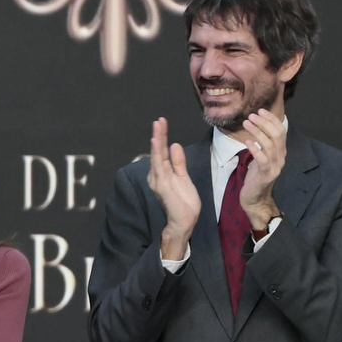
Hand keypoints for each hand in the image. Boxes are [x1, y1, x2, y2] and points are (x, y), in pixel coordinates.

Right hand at [147, 117, 201, 260]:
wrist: (185, 221)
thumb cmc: (184, 203)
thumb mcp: (183, 177)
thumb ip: (178, 162)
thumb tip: (174, 145)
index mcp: (162, 173)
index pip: (162, 152)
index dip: (162, 138)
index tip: (162, 123)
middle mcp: (156, 176)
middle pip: (158, 152)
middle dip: (159, 135)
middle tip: (159, 120)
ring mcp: (158, 180)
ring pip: (157, 156)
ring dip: (158, 141)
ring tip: (157, 126)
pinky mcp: (162, 185)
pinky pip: (159, 167)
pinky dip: (158, 154)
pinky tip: (158, 143)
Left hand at [238, 109, 286, 228]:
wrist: (255, 198)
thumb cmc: (255, 177)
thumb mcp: (260, 158)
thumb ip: (262, 145)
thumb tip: (256, 127)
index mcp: (281, 152)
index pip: (280, 130)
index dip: (271, 119)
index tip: (260, 111)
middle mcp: (281, 157)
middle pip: (277, 135)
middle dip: (265, 123)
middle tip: (252, 115)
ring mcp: (275, 166)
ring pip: (269, 144)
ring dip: (257, 132)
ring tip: (246, 124)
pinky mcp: (267, 174)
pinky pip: (262, 159)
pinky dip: (255, 149)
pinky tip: (246, 142)